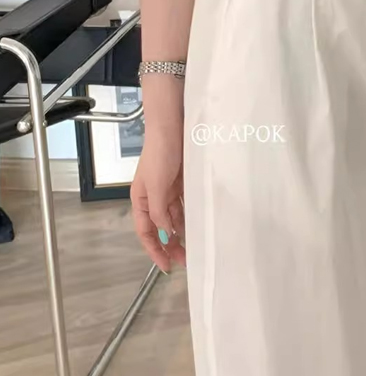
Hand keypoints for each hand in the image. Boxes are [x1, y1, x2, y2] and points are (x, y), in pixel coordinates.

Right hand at [131, 125, 185, 272]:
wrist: (172, 128)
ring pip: (173, 218)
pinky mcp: (180, 182)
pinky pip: (184, 205)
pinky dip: (188, 217)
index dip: (154, 250)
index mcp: (141, 200)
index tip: (166, 266)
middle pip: (160, 228)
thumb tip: (164, 235)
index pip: (146, 232)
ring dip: (181, 233)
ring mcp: (167, 190)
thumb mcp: (156, 186)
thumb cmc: (160, 154)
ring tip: (192, 248)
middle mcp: (153, 198)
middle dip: (170, 245)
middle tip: (184, 261)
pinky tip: (196, 225)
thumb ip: (159, 211)